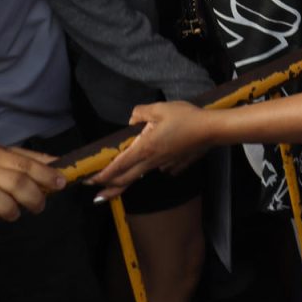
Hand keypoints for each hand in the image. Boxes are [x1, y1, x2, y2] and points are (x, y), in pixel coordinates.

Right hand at [0, 145, 65, 219]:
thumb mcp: (6, 155)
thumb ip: (32, 160)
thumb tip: (60, 164)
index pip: (25, 165)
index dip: (45, 175)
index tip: (61, 184)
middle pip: (12, 180)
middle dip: (32, 196)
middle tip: (39, 206)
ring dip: (6, 206)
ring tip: (15, 215)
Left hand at [89, 101, 211, 197]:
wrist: (212, 130)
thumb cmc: (187, 118)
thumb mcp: (160, 108)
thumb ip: (140, 112)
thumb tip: (131, 120)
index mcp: (144, 148)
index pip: (117, 167)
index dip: (101, 176)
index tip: (89, 181)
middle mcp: (152, 161)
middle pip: (126, 180)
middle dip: (109, 188)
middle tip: (97, 193)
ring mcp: (164, 165)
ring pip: (140, 176)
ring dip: (126, 181)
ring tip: (117, 183)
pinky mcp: (175, 165)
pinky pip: (157, 171)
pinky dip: (148, 171)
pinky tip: (149, 167)